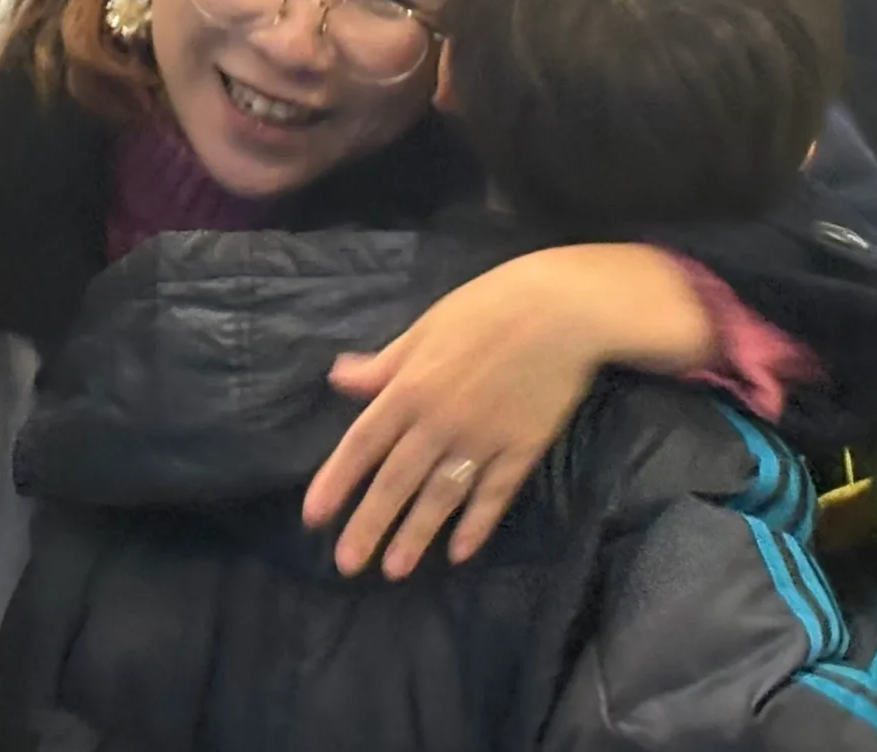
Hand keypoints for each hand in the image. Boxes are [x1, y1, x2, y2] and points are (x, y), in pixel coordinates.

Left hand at [301, 246, 712, 578]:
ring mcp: (482, 439)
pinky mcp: (522, 448)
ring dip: (416, 534)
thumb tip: (339, 379)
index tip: (314, 517)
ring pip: (441, 496)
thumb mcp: (424, 328)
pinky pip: (494, 494)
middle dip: (369, 525)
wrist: (562, 310)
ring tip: (394, 569)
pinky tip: (460, 552)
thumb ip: (384, 363)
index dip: (336, 482)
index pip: (362, 444)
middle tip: (347, 565)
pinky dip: (476, 524)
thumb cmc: (487, 308)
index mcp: (409, 387)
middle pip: (396, 481)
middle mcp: (439, 421)